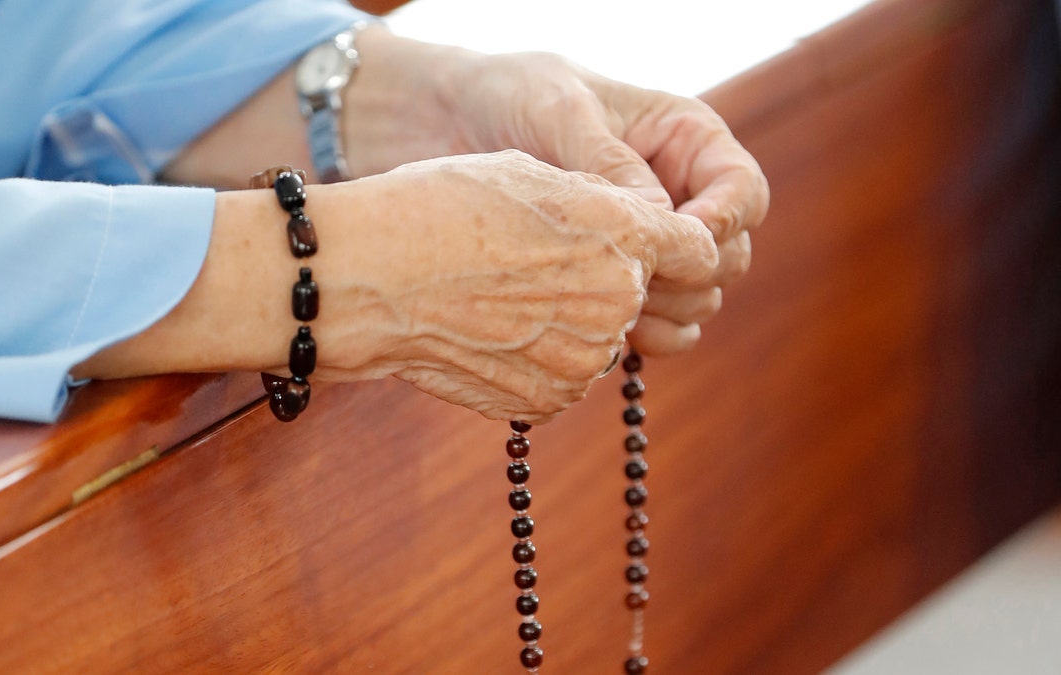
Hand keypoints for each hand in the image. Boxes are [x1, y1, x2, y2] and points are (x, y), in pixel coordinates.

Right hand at [329, 150, 718, 421]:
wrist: (368, 278)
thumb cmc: (436, 208)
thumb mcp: (529, 176)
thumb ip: (600, 204)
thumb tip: (636, 231)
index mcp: (624, 234)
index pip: (700, 252)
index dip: (678, 248)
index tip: (655, 249)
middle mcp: (617, 302)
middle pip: (641, 298)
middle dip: (604, 283)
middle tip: (537, 267)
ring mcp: (584, 361)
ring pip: (599, 341)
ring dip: (569, 324)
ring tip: (499, 298)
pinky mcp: (548, 402)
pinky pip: (563, 378)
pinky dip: (537, 361)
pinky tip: (487, 333)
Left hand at [346, 33, 768, 355]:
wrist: (445, 127)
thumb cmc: (509, 95)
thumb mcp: (561, 112)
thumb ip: (612, 165)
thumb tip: (661, 224)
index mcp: (685, 141)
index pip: (743, 193)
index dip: (723, 224)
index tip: (678, 241)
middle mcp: (679, 196)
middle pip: (728, 258)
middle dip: (693, 277)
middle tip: (635, 284)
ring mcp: (648, 243)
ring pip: (697, 299)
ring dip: (667, 315)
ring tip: (613, 312)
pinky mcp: (614, 280)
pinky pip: (653, 325)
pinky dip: (638, 336)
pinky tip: (594, 330)